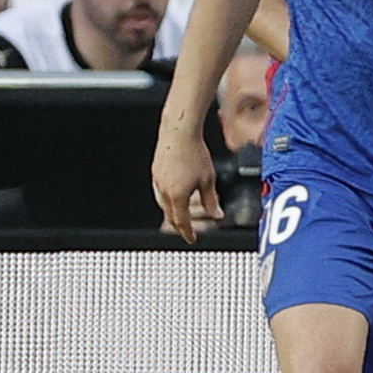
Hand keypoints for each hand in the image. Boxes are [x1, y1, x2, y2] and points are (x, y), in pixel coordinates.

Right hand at [152, 119, 221, 239]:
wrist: (179, 133)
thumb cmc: (195, 153)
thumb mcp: (208, 179)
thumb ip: (211, 200)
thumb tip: (217, 215)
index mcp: (178, 196)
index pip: (182, 222)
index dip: (187, 232)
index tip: (192, 239)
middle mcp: (164, 191)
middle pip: (170, 216)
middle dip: (179, 225)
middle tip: (187, 231)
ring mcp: (157, 182)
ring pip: (163, 205)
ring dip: (172, 213)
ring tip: (180, 216)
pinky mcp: (155, 173)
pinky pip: (159, 193)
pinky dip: (167, 200)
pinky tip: (172, 196)